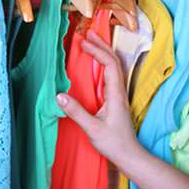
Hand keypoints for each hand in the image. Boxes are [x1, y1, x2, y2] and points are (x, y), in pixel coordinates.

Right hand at [56, 29, 142, 165]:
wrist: (129, 155)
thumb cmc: (113, 143)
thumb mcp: (92, 128)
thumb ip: (76, 112)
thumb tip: (59, 96)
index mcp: (116, 94)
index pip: (109, 64)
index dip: (97, 51)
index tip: (83, 43)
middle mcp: (119, 91)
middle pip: (114, 61)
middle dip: (101, 45)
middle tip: (88, 34)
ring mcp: (119, 95)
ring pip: (114, 67)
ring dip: (103, 53)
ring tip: (91, 43)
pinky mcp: (116, 100)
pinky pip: (110, 76)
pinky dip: (103, 64)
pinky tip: (94, 65)